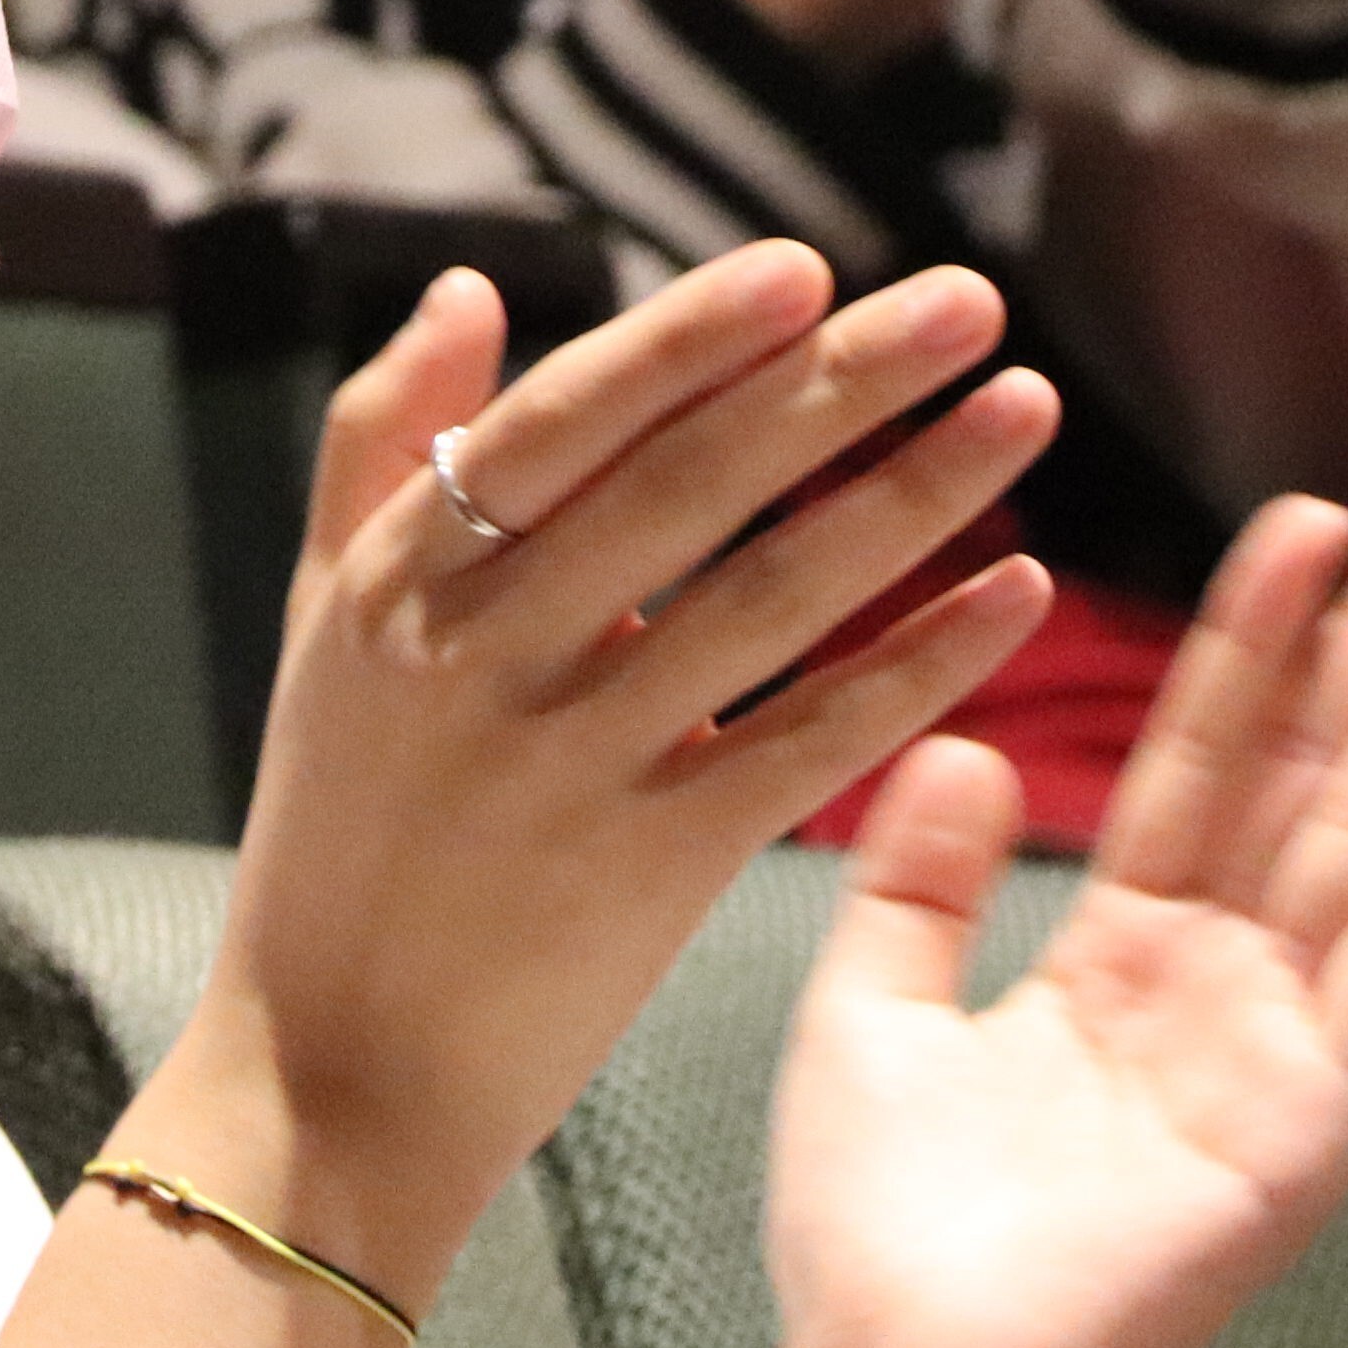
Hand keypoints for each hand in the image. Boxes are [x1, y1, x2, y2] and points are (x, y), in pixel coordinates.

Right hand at [138, 239, 1064, 1311]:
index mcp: (400, 581)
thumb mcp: (324, 625)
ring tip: (1023, 411)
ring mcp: (572, 766)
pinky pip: (812, 743)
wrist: (328, 1079)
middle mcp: (483, 658)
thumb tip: (475, 289)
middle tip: (969, 302)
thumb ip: (383, 447)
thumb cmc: (339, 835)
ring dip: (914, 495)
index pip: (564, 423)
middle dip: (840, 380)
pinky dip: (920, 664)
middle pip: (690, 487)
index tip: (807, 267)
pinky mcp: (650, 872)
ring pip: (772, 600)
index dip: (687, 339)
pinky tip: (1018, 595)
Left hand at [757, 493, 1347, 1347]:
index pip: (1203, 761)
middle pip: (1316, 780)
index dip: (1258, 644)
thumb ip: (918, 879)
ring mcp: (1274, 1053)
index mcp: (1117, 960)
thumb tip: (963, 747)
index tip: (1310, 525)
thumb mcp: (867, 1010)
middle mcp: (1215, 991)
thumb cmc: (876, 1235)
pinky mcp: (1308, 1123)